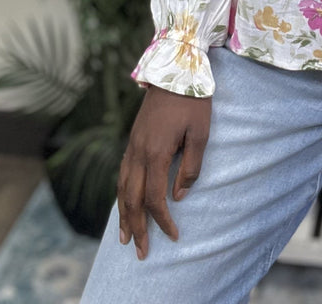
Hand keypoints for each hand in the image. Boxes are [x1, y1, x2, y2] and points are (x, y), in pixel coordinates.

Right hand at [117, 86, 211, 259]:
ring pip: (122, 187)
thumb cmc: (192, 100)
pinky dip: (121, 193)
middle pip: (132, 198)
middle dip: (136, 227)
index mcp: (156, 152)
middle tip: (140, 251)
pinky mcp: (133, 138)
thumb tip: (179, 195)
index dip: (162, 220)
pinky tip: (124, 202)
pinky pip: (121, 173)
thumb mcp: (200, 133)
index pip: (154, 198)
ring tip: (125, 236)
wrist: (175, 68)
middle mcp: (138, 152)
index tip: (173, 235)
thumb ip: (191, 167)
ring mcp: (132, 144)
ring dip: (123, 214)